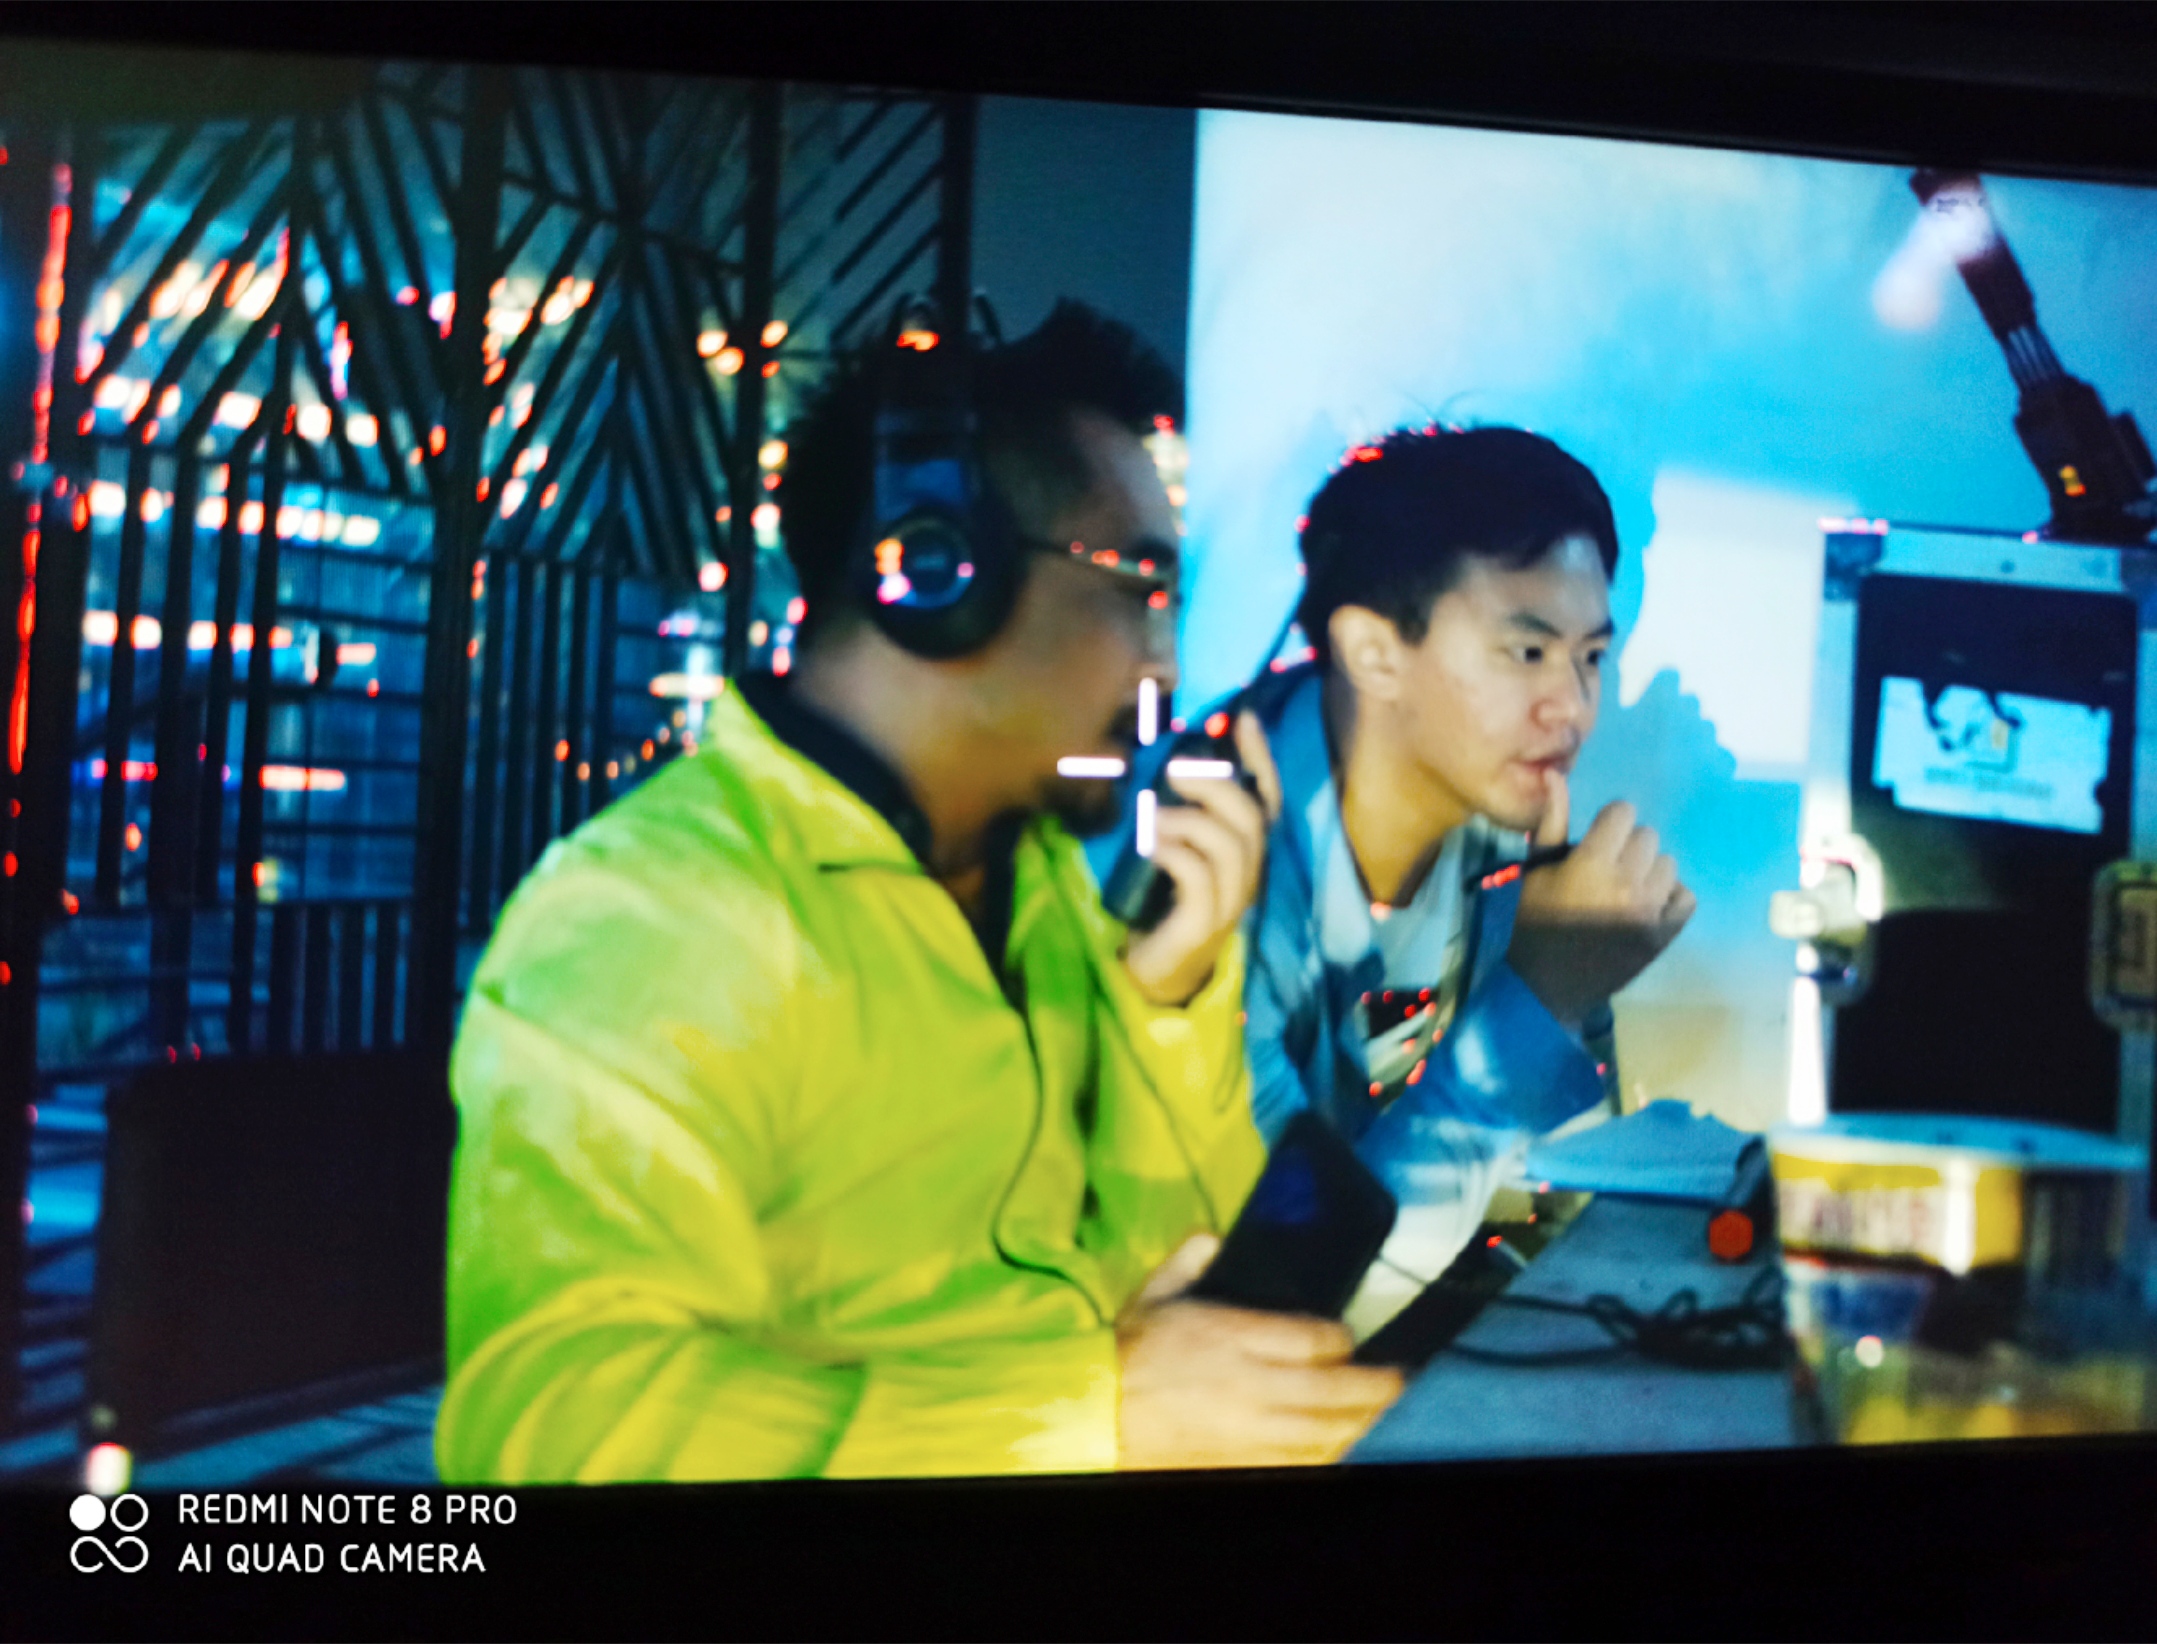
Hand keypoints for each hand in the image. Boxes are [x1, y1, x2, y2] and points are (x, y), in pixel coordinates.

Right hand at [1115, 1234, 1404, 1469]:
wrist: (1095, 1410)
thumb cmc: (1129, 1347)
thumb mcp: (1155, 1290)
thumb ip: (1190, 1258)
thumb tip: (1216, 1237)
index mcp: (1230, 1335)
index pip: (1312, 1339)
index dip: (1339, 1339)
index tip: (1346, 1337)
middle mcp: (1250, 1384)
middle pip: (1332, 1390)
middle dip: (1373, 1385)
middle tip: (1398, 1378)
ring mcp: (1248, 1430)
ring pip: (1323, 1432)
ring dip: (1358, 1422)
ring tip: (1378, 1410)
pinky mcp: (1239, 1462)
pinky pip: (1298, 1463)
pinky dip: (1325, 1453)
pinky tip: (1338, 1444)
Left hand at [1123, 711, 1283, 1006]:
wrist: (1154, 973)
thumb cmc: (1163, 907)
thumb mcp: (1178, 852)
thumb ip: (1183, 816)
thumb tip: (1169, 763)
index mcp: (1245, 856)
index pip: (1268, 801)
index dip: (1261, 759)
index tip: (1242, 718)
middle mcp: (1248, 877)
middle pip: (1251, 819)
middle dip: (1216, 785)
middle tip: (1175, 770)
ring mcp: (1229, 903)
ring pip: (1230, 846)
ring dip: (1189, 820)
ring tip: (1153, 816)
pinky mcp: (1203, 924)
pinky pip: (1199, 878)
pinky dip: (1174, 853)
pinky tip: (1152, 848)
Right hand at [1506, 770, 1696, 1030]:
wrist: (1547, 986)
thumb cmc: (1535, 923)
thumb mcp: (1535, 871)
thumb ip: (1552, 822)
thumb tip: (1555, 775)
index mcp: (1592, 863)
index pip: (1624, 813)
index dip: (1609, 824)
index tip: (1596, 842)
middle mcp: (1627, 882)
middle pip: (1648, 836)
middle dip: (1627, 848)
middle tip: (1607, 869)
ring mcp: (1650, 910)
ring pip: (1668, 865)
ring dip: (1648, 872)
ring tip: (1626, 890)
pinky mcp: (1664, 935)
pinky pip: (1685, 897)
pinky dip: (1669, 898)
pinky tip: (1646, 906)